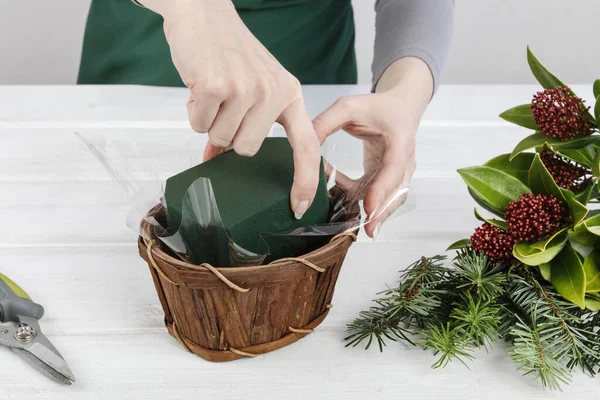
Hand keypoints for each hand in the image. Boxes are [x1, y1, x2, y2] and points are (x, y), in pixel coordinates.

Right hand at [145, 0, 320, 218]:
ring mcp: (247, 89)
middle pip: (246, 149)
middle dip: (228, 133)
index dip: (305, 179)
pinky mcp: (217, 87)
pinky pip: (199, 125)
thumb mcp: (255, 85)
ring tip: (214, 90)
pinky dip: (193, 110)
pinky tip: (200, 85)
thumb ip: (248, 123)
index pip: (306, 145)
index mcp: (290, 94)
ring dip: (209, 120)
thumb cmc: (230, 52)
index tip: (298, 205)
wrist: (204, 13)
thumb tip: (217, 160)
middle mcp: (274, 92)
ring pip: (221, 140)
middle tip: (225, 102)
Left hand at [313, 57, 432, 237]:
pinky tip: (337, 192)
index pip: (393, 169)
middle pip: (397, 192)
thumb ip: (325, 123)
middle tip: (368, 230)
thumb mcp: (348, 107)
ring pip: (390, 200)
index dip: (382, 189)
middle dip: (383, 212)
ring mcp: (399, 174)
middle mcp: (405, 161)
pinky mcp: (388, 180)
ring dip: (373, 213)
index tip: (369, 206)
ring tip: (355, 226)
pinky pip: (376, 196)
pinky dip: (359, 199)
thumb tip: (304, 143)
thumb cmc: (377, 107)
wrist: (399, 108)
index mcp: (400, 141)